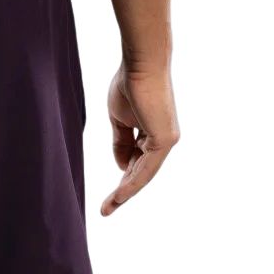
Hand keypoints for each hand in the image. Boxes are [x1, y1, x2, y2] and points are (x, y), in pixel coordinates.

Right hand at [101, 66, 179, 216]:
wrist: (140, 63)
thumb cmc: (129, 84)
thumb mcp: (119, 120)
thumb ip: (121, 143)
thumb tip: (121, 167)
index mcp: (153, 132)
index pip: (136, 162)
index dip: (121, 177)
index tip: (108, 193)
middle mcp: (164, 139)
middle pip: (140, 172)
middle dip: (122, 191)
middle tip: (106, 209)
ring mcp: (167, 140)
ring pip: (143, 175)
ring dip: (125, 193)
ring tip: (108, 208)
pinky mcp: (165, 140)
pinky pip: (146, 169)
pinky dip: (131, 183)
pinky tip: (119, 196)